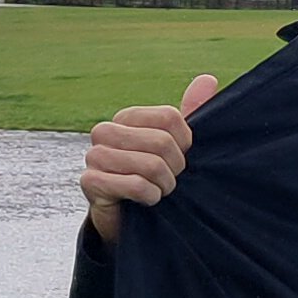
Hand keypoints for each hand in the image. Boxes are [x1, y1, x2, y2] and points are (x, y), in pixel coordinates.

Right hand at [79, 73, 220, 240]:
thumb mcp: (175, 145)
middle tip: (167, 179)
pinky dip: (149, 196)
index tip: (179, 157)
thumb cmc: (153, 177)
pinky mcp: (90, 181)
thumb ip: (191, 111)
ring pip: (150, 165)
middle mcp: (105, 131)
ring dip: (163, 185)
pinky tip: (145, 201)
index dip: (185, 143)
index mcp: (126, 117)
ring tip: (157, 190)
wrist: (129, 218)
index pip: (171, 118)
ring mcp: (94, 155)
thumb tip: (207, 79)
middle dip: (175, 168)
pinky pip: (135, 184)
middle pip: (162, 142)